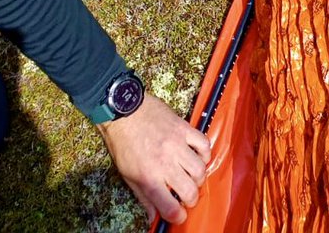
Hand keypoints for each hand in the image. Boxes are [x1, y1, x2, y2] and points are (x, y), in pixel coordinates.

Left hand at [98, 93, 210, 225]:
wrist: (125, 111)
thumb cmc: (123, 144)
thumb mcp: (128, 175)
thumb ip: (143, 197)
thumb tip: (153, 217)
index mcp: (149, 178)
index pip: (170, 207)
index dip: (178, 217)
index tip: (179, 216)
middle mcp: (165, 163)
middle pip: (190, 191)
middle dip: (191, 200)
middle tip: (187, 197)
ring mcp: (177, 144)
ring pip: (200, 169)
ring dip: (198, 178)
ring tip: (192, 177)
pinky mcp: (184, 128)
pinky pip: (204, 143)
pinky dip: (205, 153)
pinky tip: (199, 156)